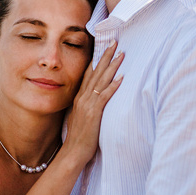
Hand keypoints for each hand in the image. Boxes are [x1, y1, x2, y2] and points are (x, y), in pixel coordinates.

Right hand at [65, 42, 123, 165]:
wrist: (73, 152)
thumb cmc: (78, 138)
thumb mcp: (79, 118)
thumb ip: (84, 107)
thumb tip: (89, 102)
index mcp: (79, 98)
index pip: (88, 74)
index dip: (97, 60)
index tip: (103, 48)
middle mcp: (83, 98)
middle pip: (96, 72)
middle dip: (106, 56)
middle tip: (114, 42)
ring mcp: (88, 105)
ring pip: (101, 80)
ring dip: (112, 66)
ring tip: (121, 53)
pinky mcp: (94, 113)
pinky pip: (105, 96)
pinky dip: (113, 86)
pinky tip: (121, 78)